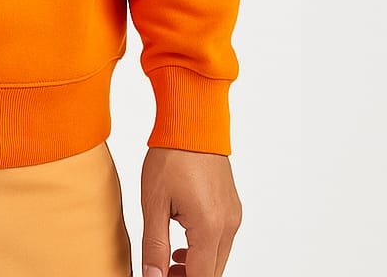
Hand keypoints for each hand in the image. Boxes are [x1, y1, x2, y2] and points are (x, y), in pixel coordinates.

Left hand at [140, 147, 241, 276]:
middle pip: (212, 271)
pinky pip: (221, 240)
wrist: (192, 124)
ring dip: (197, 265)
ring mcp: (233, 216)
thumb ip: (154, 244)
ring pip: (218, 258)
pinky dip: (204, 249)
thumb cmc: (171, 156)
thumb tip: (153, 276)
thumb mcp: (154, 202)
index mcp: (209, 227)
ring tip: (169, 259)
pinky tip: (182, 243)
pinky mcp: (232, 207)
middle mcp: (228, 225)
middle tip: (162, 271)